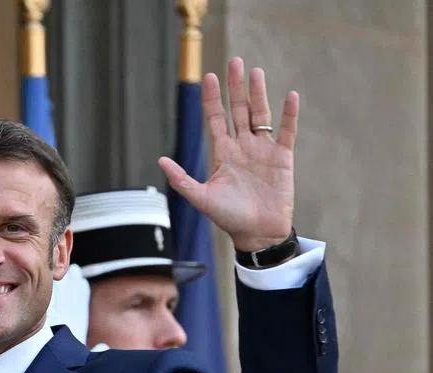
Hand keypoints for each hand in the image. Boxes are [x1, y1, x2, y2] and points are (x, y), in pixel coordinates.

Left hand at [159, 57, 296, 251]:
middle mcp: (242, 147)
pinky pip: (286, 132)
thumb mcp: (201, 198)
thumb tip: (160, 160)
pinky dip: (288, 115)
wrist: (256, 232)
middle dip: (235, 87)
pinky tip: (290, 97)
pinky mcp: (282, 158)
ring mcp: (263, 150)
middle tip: (235, 62)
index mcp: (223, 154)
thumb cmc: (228, 217)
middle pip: (238, 110)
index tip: (208, 77)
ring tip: (255, 72)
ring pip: (260, 115)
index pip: (215, 119)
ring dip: (258, 94)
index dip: (212, 99)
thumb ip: (181, 179)